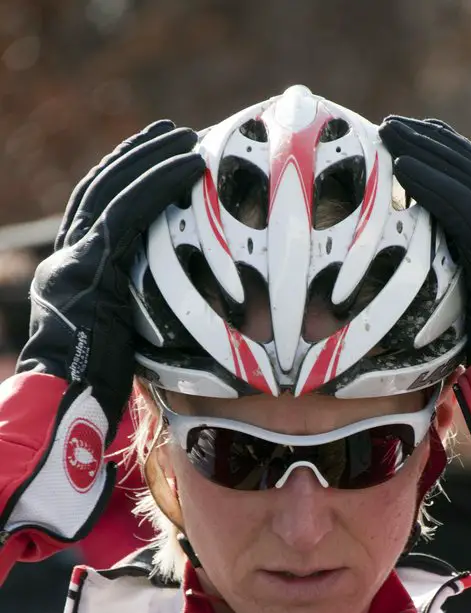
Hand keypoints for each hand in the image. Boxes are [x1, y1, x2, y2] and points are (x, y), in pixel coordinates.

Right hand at [17, 121, 204, 440]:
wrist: (63, 405)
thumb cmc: (93, 390)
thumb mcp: (115, 343)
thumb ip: (133, 314)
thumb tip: (176, 313)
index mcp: (69, 276)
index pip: (93, 214)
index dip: (121, 181)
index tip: (151, 160)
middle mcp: (65, 259)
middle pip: (98, 189)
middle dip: (134, 157)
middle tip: (170, 132)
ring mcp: (74, 260)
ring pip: (112, 190)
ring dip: (150, 158)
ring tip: (184, 137)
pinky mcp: (89, 268)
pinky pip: (129, 212)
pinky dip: (160, 183)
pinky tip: (189, 165)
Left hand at [379, 116, 470, 364]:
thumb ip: (459, 288)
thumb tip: (417, 286)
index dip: (452, 159)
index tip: (420, 140)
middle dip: (435, 143)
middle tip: (395, 124)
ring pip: (470, 181)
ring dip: (426, 152)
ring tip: (389, 131)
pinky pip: (462, 210)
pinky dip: (432, 184)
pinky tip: (402, 166)